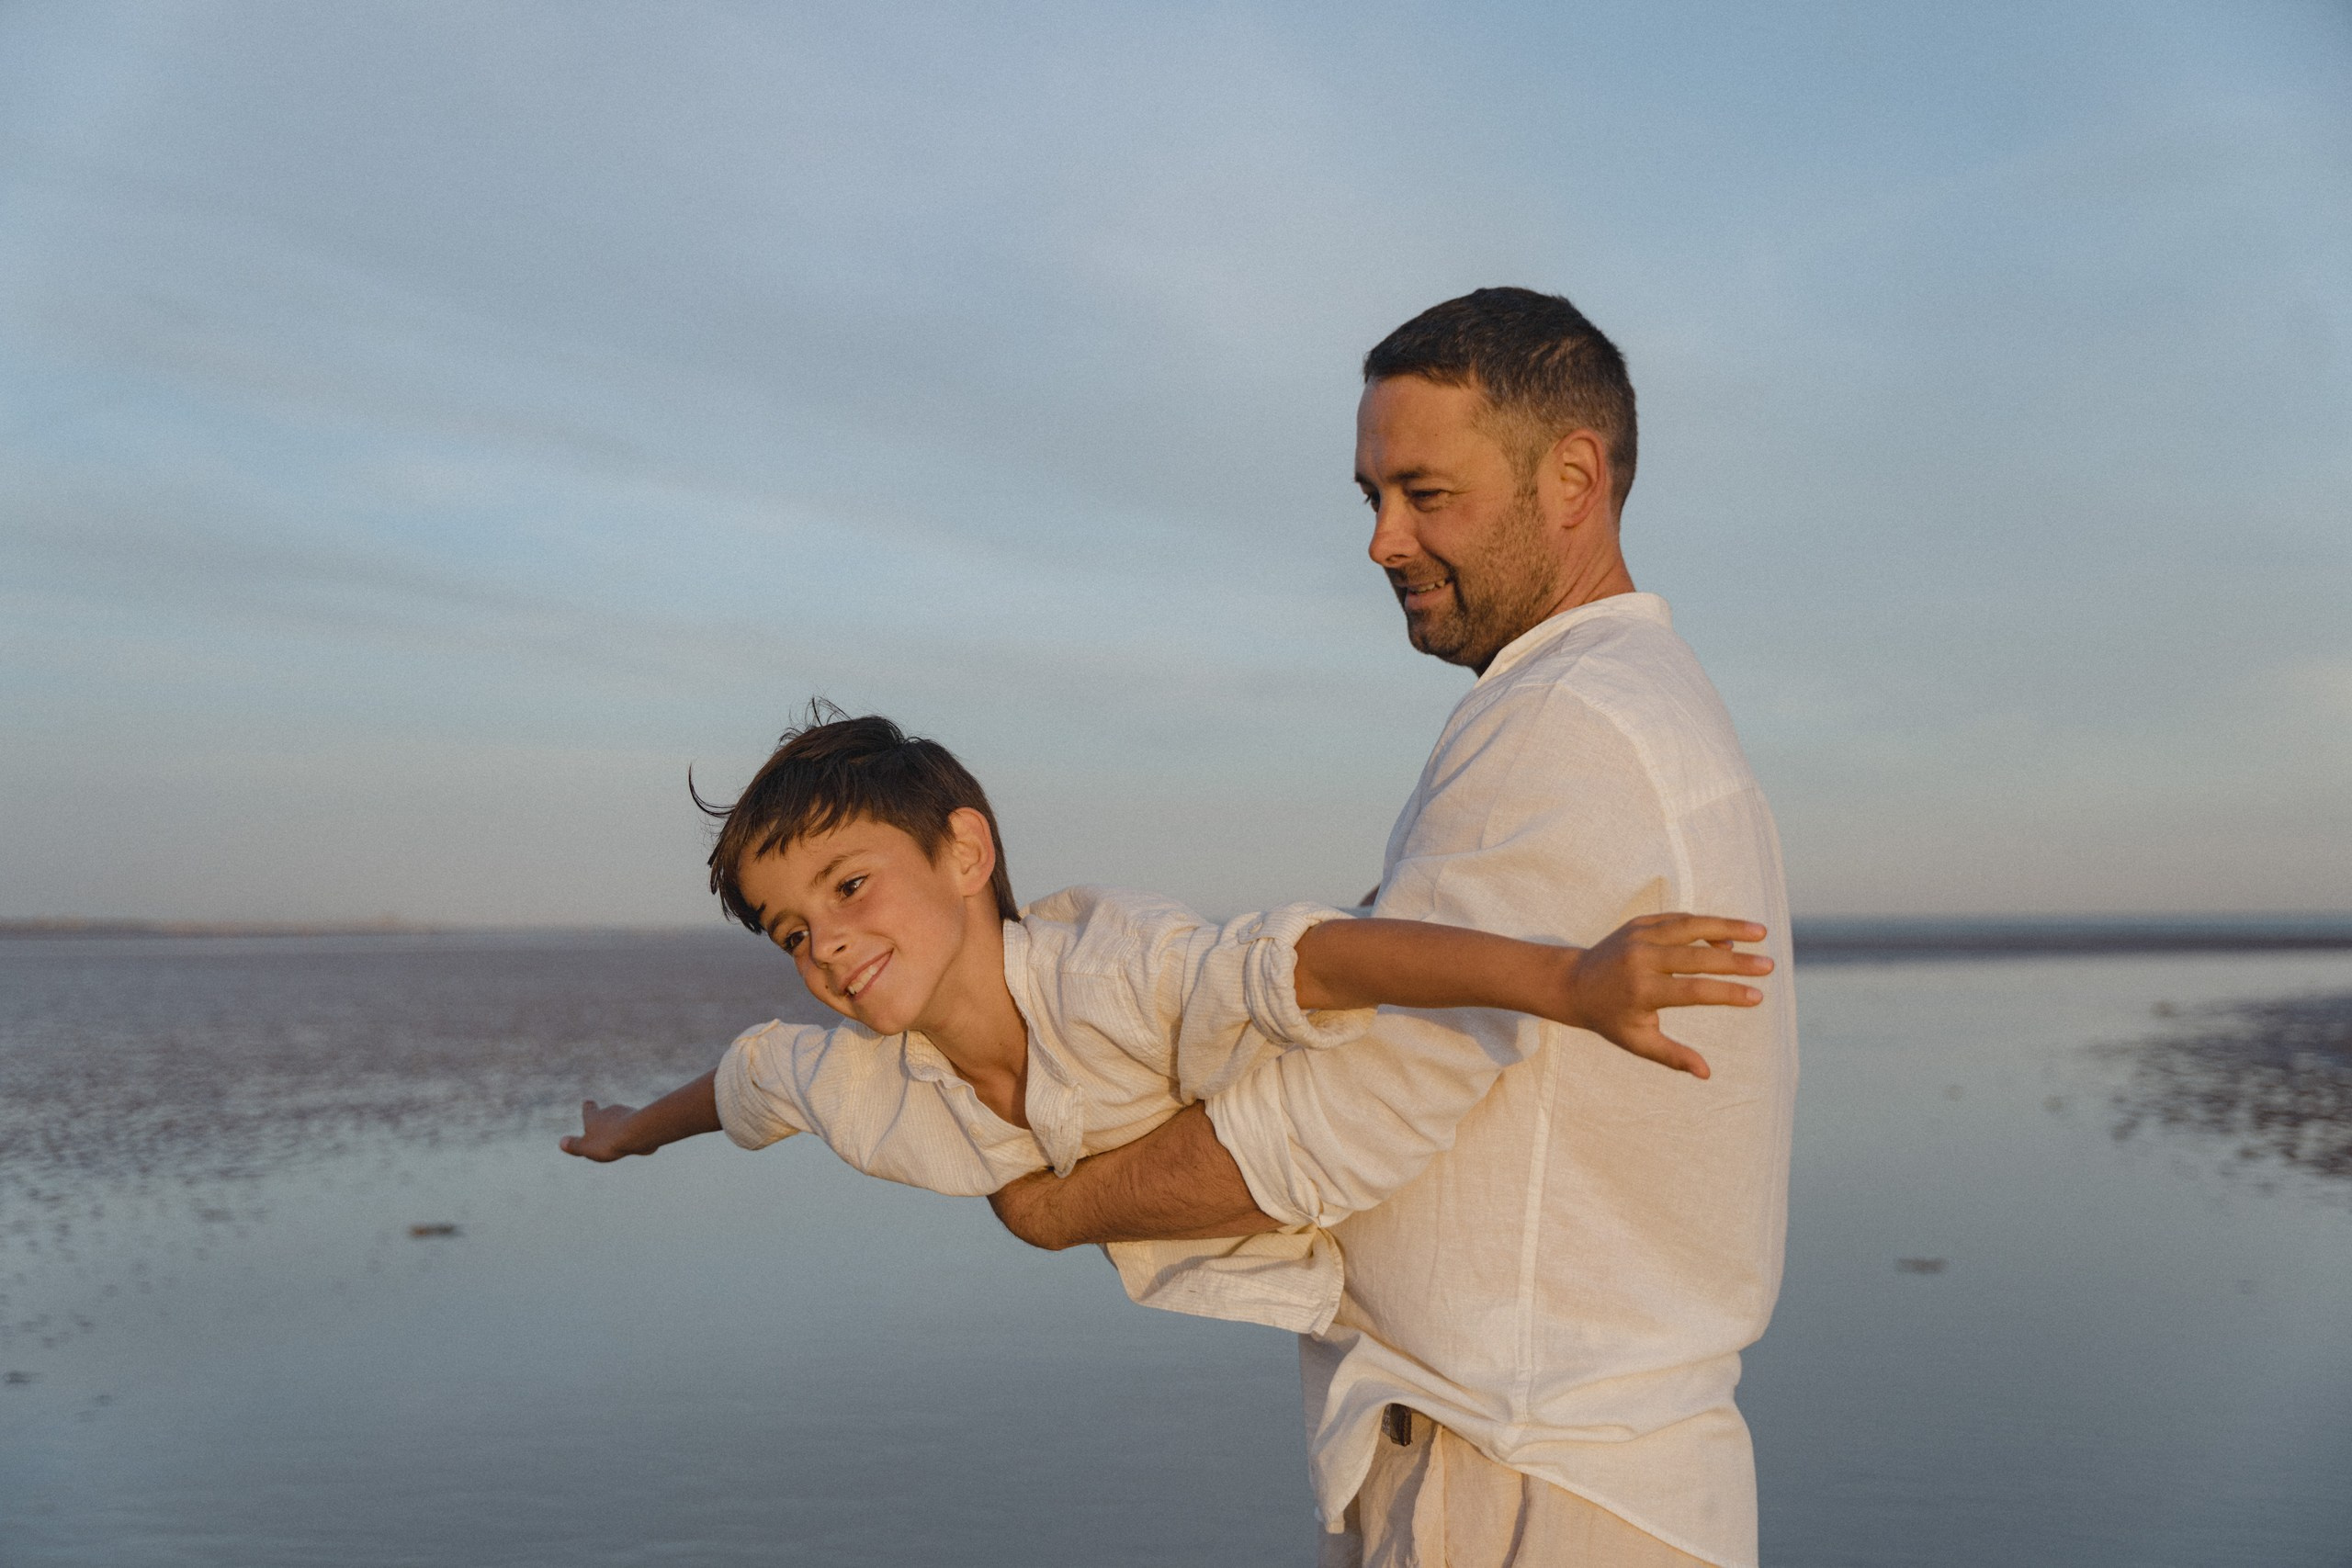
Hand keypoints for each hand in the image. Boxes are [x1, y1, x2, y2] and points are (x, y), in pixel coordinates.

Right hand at [560, 1099, 646, 1160]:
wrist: (637, 1133)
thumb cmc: (608, 1141)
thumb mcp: (586, 1147)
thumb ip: (574, 1146)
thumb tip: (561, 1143)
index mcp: (594, 1116)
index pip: (589, 1109)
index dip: (588, 1108)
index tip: (588, 1102)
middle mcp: (611, 1111)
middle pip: (607, 1114)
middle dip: (605, 1121)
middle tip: (604, 1129)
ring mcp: (628, 1113)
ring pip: (623, 1119)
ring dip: (622, 1128)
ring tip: (621, 1140)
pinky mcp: (643, 1119)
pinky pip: (637, 1127)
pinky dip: (636, 1133)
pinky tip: (640, 1143)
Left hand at [1555, 914, 1772, 1079]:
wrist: (1572, 983)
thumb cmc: (1609, 1019)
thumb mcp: (1636, 1041)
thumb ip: (1672, 1056)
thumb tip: (1706, 1074)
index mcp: (1643, 990)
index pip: (1694, 990)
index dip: (1728, 993)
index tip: (1758, 996)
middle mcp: (1641, 959)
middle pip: (1699, 956)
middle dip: (1738, 962)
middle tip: (1768, 966)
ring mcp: (1639, 936)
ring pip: (1692, 926)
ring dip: (1728, 927)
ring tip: (1761, 933)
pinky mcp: (1640, 923)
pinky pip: (1679, 920)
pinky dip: (1706, 925)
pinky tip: (1729, 936)